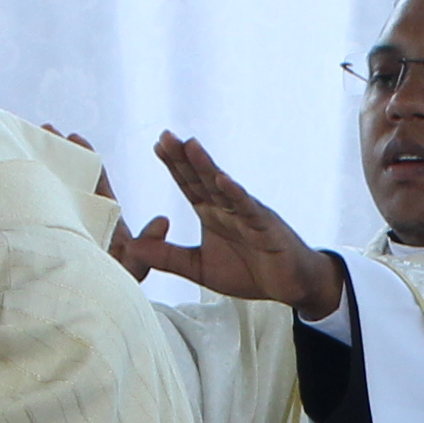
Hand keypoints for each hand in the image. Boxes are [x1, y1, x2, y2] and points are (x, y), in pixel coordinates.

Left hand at [112, 133, 343, 312]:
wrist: (290, 287)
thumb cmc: (250, 272)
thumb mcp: (199, 269)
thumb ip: (168, 257)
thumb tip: (134, 247)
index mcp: (212, 214)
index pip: (189, 185)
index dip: (174, 166)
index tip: (158, 146)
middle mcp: (227, 208)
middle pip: (202, 178)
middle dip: (184, 157)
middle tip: (166, 135)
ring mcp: (247, 214)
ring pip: (223, 187)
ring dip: (207, 166)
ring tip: (190, 145)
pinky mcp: (264, 227)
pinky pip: (248, 208)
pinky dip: (236, 194)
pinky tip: (223, 180)